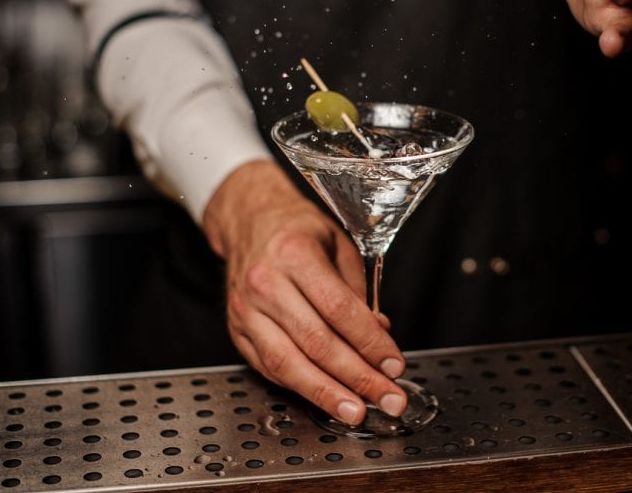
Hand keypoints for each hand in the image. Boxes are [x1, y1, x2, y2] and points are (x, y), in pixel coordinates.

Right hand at [202, 159, 407, 424]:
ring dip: (327, 393)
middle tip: (388, 398)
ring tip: (356, 411)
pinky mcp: (236, 331)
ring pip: (289, 363)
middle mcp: (266, 283)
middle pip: (317, 343)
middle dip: (358, 377)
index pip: (339, 309)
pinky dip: (300, 386)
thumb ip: (359, 292)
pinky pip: (270, 367)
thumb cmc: (297, 230)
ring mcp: (246, 310)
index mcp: (296, 254)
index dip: (370, 343)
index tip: (394, 365)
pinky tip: (325, 396)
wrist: (248, 220)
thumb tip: (380, 335)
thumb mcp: (338, 245)